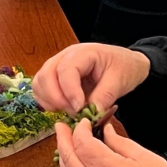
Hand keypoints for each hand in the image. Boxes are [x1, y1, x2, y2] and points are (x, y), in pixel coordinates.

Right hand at [33, 44, 149, 115]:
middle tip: (74, 112)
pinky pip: (42, 88)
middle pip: (46, 74)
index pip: (66, 69)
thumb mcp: (120, 80)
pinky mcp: (56, 77)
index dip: (69, 91)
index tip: (80, 108)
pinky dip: (47, 101)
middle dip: (56, 97)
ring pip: (40, 81)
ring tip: (69, 111)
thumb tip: (91, 112)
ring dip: (49, 100)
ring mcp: (58, 65)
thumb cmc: (123, 66)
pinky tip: (62, 109)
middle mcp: (65, 57)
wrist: (125, 62)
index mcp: (82, 53)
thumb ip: (105, 95)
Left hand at [56, 121, 166, 166]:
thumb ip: (121, 143)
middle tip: (61, 127)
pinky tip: (74, 161)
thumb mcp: (147, 159)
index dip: (81, 130)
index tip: (85, 122)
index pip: (84, 145)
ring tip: (65, 142)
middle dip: (64, 141)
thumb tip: (105, 130)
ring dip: (65, 156)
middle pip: (71, 160)